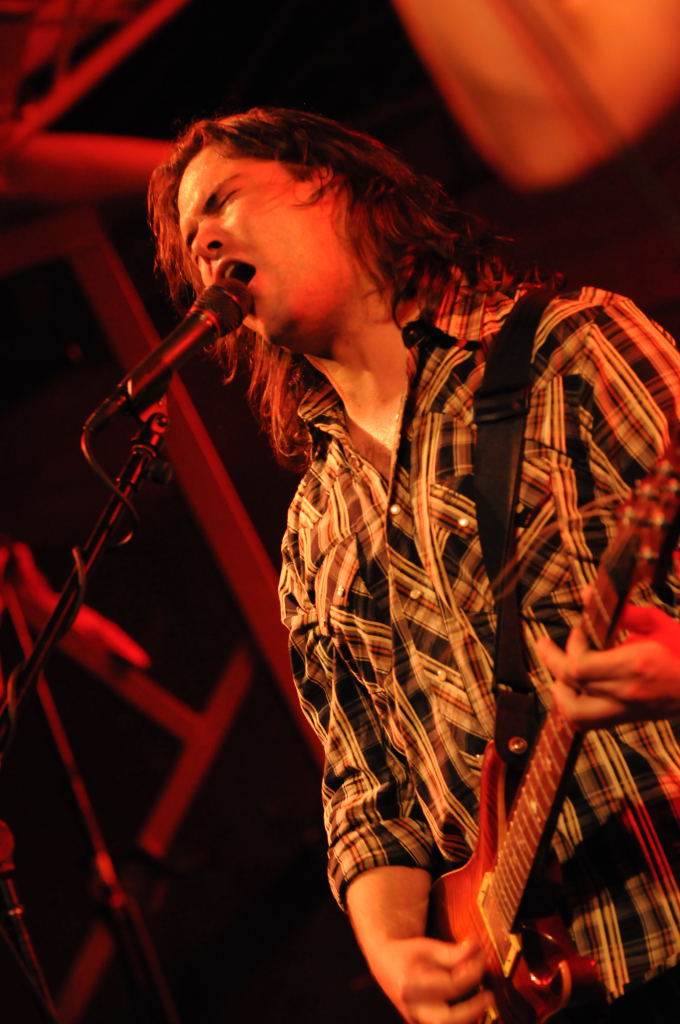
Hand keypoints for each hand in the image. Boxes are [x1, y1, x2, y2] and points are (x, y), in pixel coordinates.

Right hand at [375, 935, 492, 1023]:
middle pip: (446, 1020)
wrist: (385, 964)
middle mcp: (412, 1008)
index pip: (451, 985)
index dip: (472, 972)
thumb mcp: (428, 947)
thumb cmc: (408, 954)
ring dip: (469, 1017)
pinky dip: (462, 1019)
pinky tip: (473, 1008)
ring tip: (483, 1001)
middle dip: (472, 1009)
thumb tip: (477, 947)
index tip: (482, 959)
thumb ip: (454, 951)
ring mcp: (416, 1020)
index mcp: (410, 985)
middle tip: (489, 996)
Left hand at [537, 604, 679, 727]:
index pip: (580, 665)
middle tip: (544, 644)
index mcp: (634, 666)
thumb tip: (588, 593)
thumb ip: (624, 612)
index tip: (580, 631)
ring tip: (555, 674)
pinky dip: (573, 707)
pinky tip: (571, 690)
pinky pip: (589, 723)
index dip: (570, 646)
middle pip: (571, 686)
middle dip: (551, 662)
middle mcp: (626, 692)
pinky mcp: (628, 719)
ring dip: (559, 692)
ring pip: (575, 713)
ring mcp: (627, 710)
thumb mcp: (659, 625)